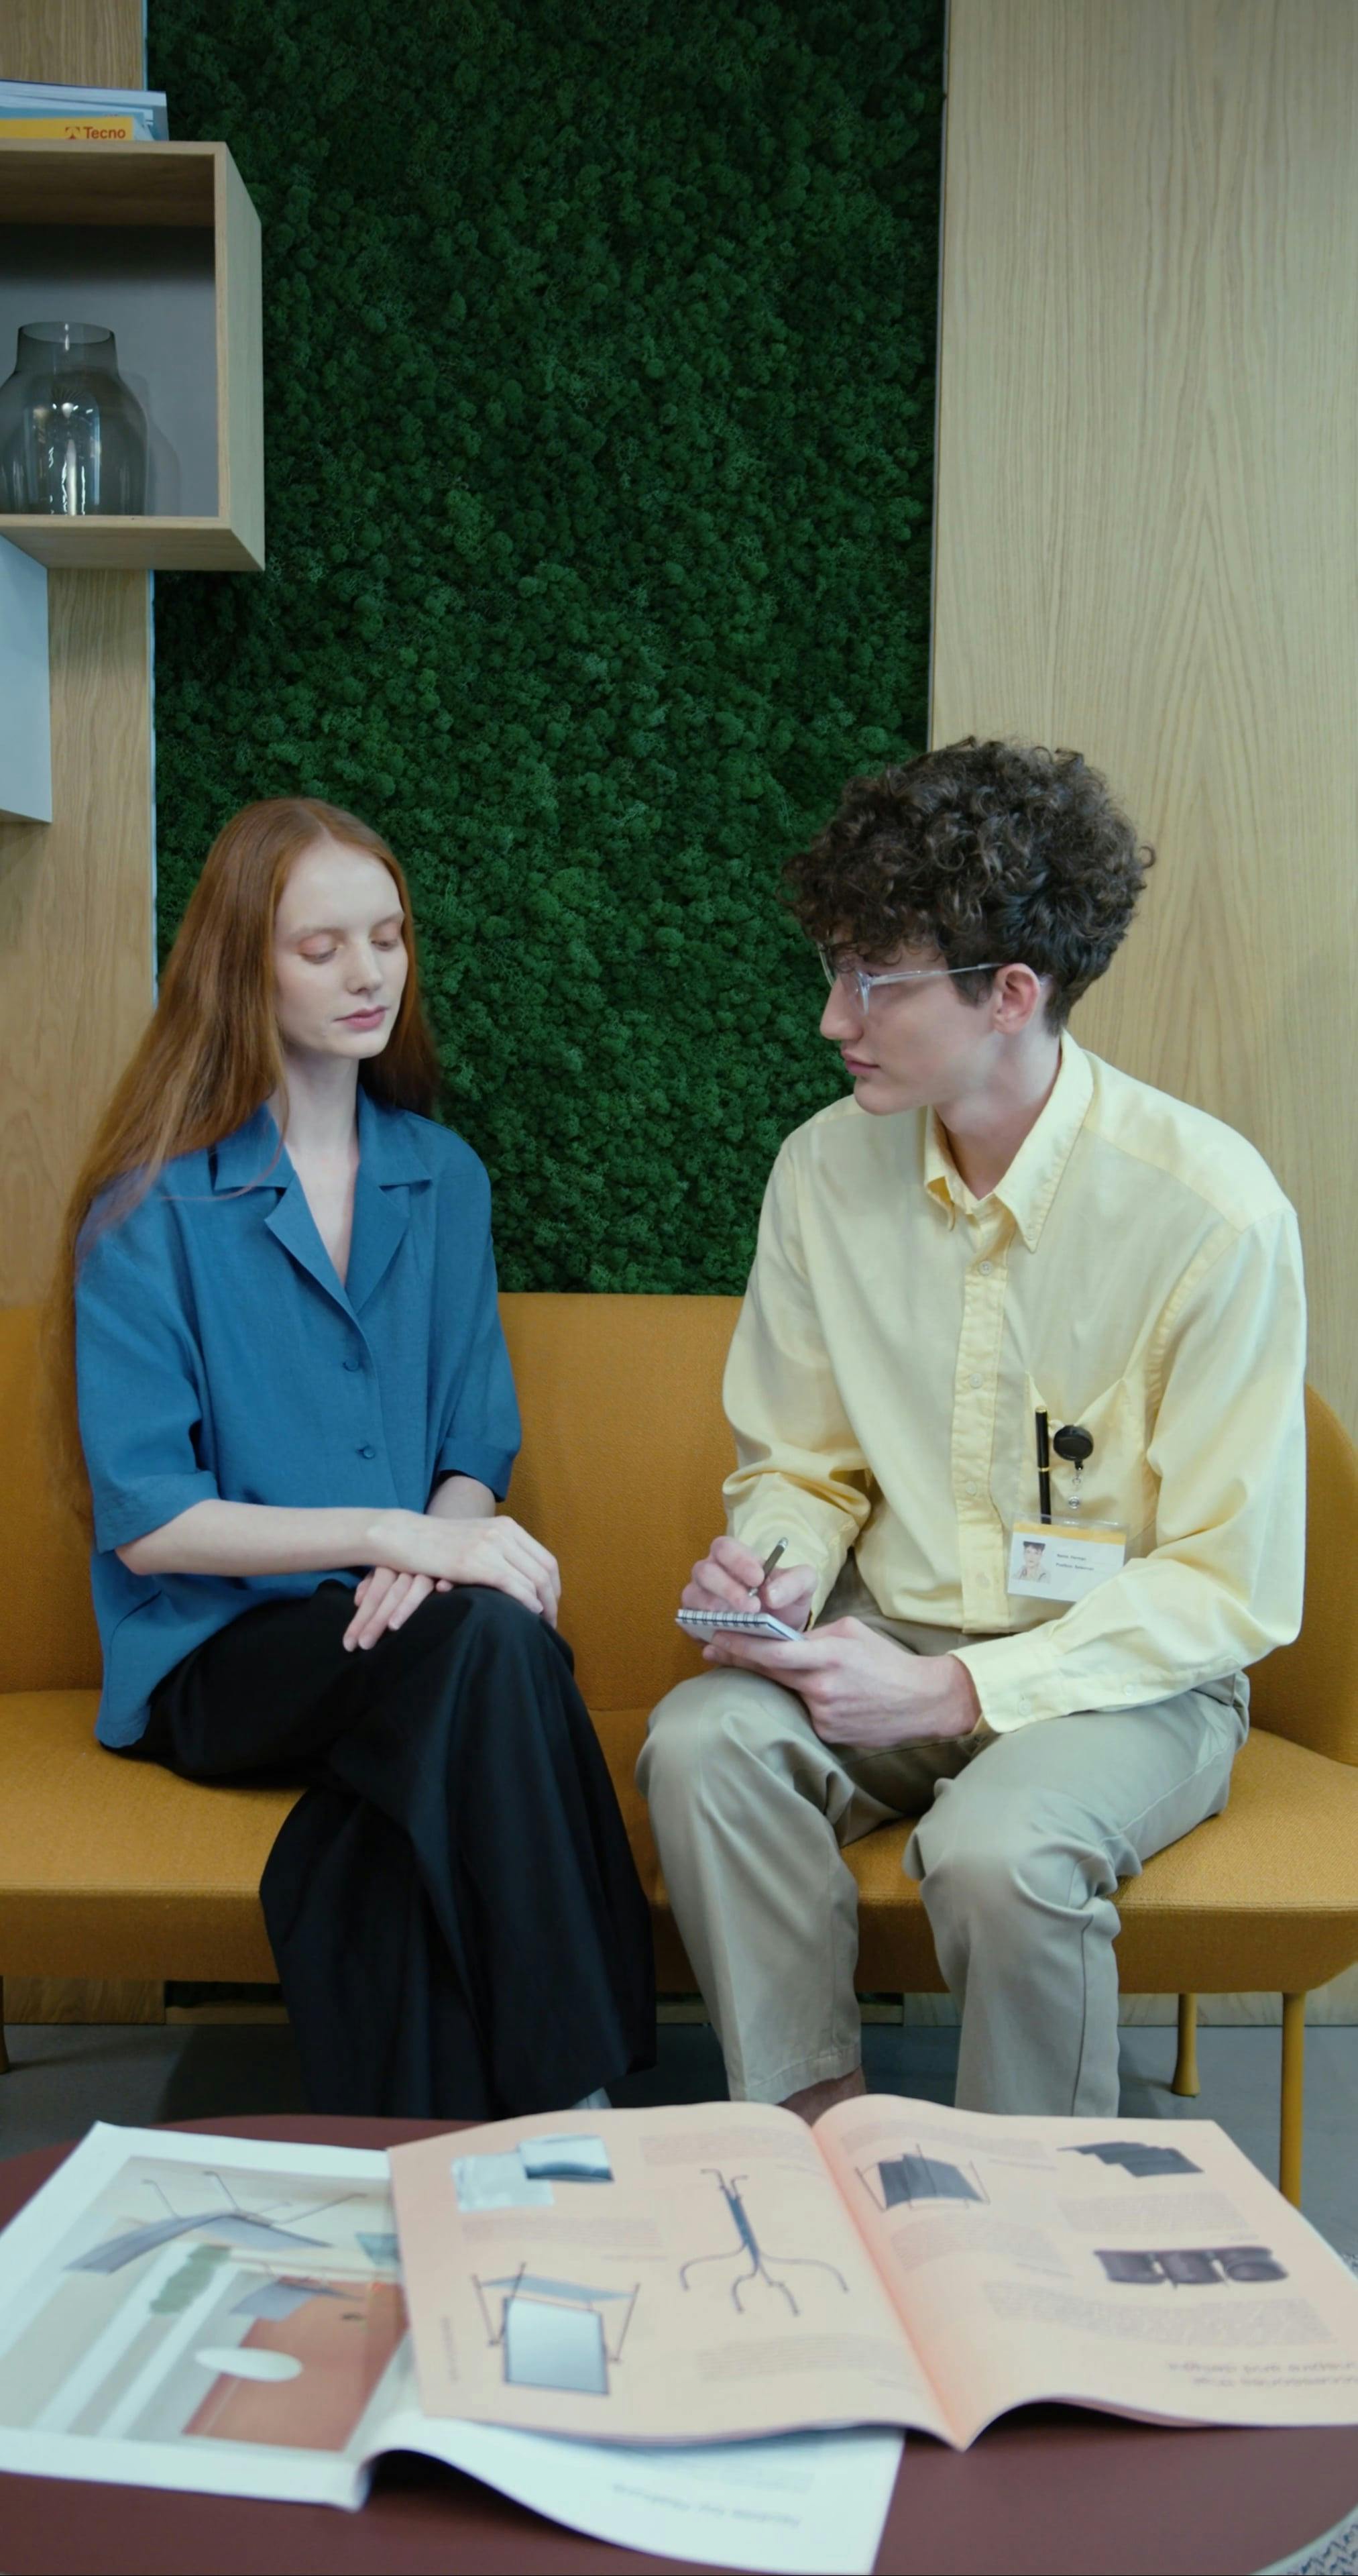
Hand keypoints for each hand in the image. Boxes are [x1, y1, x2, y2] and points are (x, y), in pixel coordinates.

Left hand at [343, 1564, 451, 1652]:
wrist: (442, 1535)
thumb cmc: (410, 1555)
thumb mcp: (389, 1566)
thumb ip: (373, 1582)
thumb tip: (357, 1601)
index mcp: (391, 1562)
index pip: (374, 1594)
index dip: (361, 1618)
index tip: (350, 1643)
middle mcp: (409, 1563)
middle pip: (392, 1593)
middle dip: (376, 1620)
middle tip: (364, 1644)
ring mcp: (432, 1564)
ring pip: (418, 1586)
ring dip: (407, 1603)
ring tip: (393, 1626)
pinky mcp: (453, 1565)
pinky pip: (450, 1572)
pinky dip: (447, 1579)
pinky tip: (443, 1588)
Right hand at [368, 1510, 560, 1624]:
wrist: (404, 1535)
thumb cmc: (437, 1544)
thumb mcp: (474, 1540)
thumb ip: (498, 1552)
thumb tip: (520, 1579)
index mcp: (507, 1526)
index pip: (546, 1559)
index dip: (554, 1586)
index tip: (551, 1606)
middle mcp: (504, 1532)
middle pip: (545, 1571)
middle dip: (552, 1601)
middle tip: (552, 1623)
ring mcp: (490, 1545)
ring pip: (533, 1580)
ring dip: (542, 1606)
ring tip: (540, 1626)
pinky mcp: (476, 1562)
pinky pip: (513, 1585)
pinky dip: (526, 1602)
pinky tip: (527, 1615)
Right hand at [682, 1534, 816, 1633]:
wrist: (781, 1630)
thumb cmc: (786, 1600)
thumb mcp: (803, 1586)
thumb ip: (795, 1581)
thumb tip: (770, 1593)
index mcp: (733, 1557)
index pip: (724, 1548)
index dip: (738, 1561)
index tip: (758, 1579)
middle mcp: (711, 1573)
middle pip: (703, 1571)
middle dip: (727, 1589)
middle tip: (753, 1608)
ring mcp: (699, 1596)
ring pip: (692, 1595)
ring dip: (716, 1609)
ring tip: (741, 1623)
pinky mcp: (694, 1621)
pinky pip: (689, 1622)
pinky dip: (705, 1629)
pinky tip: (725, 1638)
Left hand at [701, 1616, 981, 1747]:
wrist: (922, 1701)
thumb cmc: (887, 1661)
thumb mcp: (852, 1632)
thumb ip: (815, 1634)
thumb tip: (785, 1636)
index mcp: (828, 1655)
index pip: (772, 1649)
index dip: (740, 1644)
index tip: (716, 1635)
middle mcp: (821, 1687)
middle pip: (768, 1672)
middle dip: (739, 1659)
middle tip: (713, 1650)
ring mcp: (823, 1714)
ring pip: (787, 1694)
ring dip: (779, 1682)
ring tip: (785, 1671)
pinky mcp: (828, 1733)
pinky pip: (805, 1713)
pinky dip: (805, 1703)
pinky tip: (825, 1698)